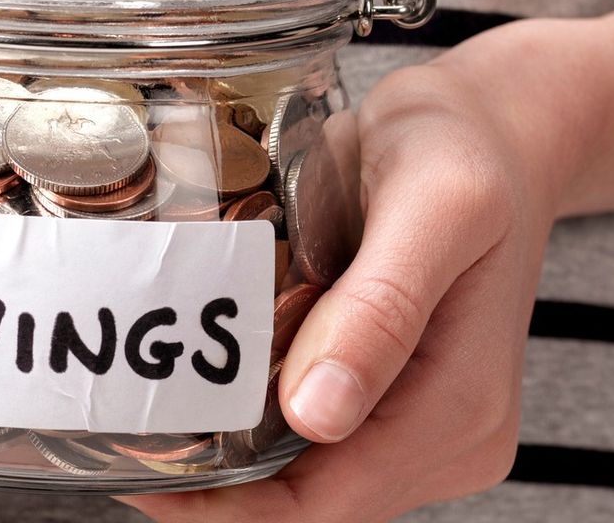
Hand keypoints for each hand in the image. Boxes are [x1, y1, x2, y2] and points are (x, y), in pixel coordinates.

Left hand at [121, 19, 595, 520]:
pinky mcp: (399, 399)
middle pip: (309, 503)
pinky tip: (206, 391)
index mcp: (461, 405)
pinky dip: (254, 428)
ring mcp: (426, 424)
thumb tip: (319, 415)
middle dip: (214, 487)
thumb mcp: (434, 205)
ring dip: (229, 461)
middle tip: (122, 433)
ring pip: (306, 479)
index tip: (136, 471)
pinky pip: (315, 440)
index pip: (325, 503)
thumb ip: (381, 309)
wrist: (491, 129)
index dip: (223, 508)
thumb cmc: (463, 149)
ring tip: (149, 414)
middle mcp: (452, 434)